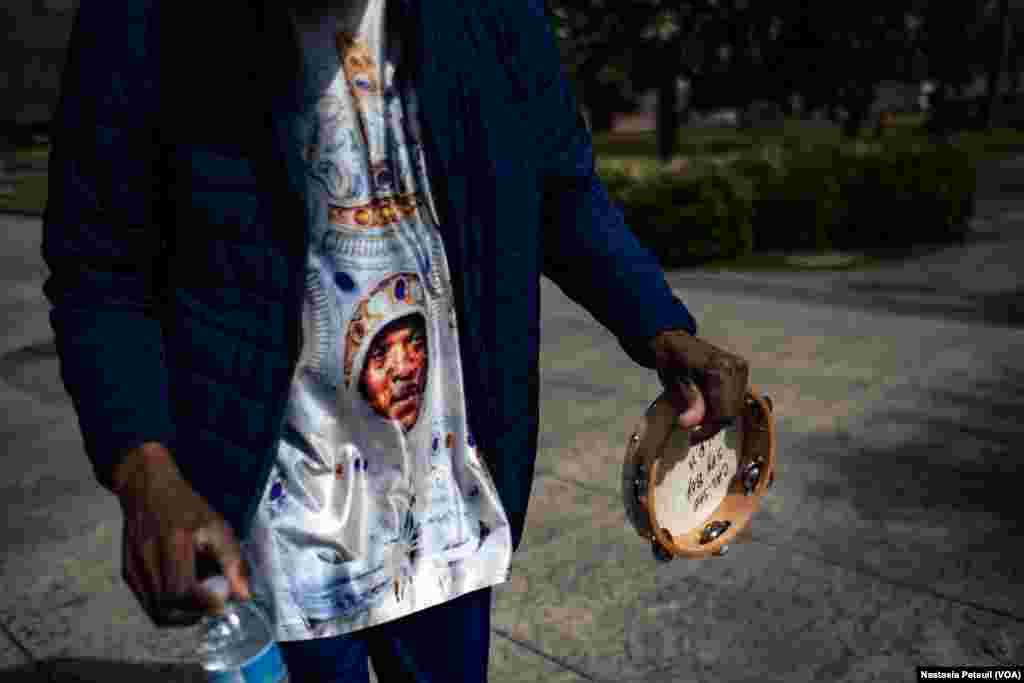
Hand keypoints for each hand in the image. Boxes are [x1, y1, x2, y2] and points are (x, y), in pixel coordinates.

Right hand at [112, 442, 251, 627]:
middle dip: (194, 614)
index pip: (182, 589)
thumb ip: (231, 560)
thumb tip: (243, 595)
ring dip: (181, 615)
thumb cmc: (186, 506)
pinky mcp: (127, 573)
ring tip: (200, 602)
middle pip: (168, 606)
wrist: (146, 489)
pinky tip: (183, 595)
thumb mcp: (216, 525)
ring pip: (156, 611)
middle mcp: (147, 557)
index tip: (223, 604)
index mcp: (172, 542)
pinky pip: (148, 603)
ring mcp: (133, 567)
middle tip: (213, 605)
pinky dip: (168, 608)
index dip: (204, 604)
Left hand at [650, 330, 749, 438]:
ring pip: (735, 408)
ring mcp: (742, 368)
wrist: (675, 342)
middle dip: (712, 423)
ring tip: (696, 412)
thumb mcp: (673, 382)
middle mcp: (737, 366)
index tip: (691, 435)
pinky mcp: (742, 372)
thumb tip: (689, 424)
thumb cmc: (670, 361)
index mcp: (720, 368)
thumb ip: (686, 402)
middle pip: (732, 412)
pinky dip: (721, 407)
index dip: (708, 428)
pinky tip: (706, 404)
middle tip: (691, 423)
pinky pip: (736, 400)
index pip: (724, 412)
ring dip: (717, 416)